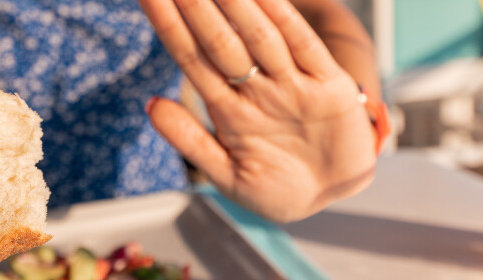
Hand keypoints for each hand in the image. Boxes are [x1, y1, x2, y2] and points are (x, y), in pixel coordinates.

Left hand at [139, 0, 376, 221]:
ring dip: (235, 5)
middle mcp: (256, 88)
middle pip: (220, 40)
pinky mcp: (328, 86)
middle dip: (195, 6)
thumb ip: (191, 141)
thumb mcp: (228, 175)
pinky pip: (304, 46)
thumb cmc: (277, 189)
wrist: (330, 202)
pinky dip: (285, 19)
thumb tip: (151, 105)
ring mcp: (291, 84)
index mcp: (228, 107)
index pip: (191, 58)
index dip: (169, 27)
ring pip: (258, 36)